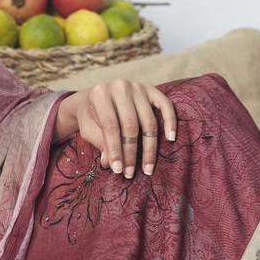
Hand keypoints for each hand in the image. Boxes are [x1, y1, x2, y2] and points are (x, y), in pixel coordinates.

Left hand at [54, 80, 176, 178]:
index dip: (114, 149)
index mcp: (99, 93)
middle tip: (130, 173)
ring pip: (148, 121)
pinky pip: (165, 105)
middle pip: (130, 125)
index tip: (118, 170)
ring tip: (147, 169)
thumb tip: (110, 163)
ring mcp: (137, 86)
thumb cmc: (91, 116)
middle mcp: (119, 86)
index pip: (110, 125)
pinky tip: (171, 139)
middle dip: (131, 153)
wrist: (96, 97)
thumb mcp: (89, 129)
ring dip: (149, 148)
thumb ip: (99, 142)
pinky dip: (170, 122)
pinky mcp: (151, 89)